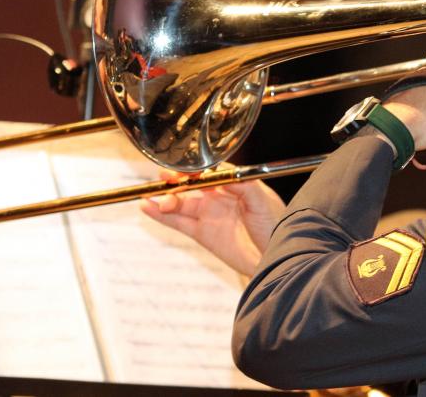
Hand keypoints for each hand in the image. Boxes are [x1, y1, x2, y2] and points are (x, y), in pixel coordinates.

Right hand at [140, 167, 284, 276]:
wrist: (274, 258)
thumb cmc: (276, 226)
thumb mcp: (263, 201)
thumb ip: (242, 185)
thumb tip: (219, 174)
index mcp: (235, 183)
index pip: (210, 170)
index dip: (195, 168)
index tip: (185, 168)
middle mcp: (219, 196)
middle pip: (191, 184)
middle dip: (176, 180)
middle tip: (164, 177)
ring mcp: (209, 214)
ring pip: (181, 203)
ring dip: (166, 198)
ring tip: (151, 196)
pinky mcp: (202, 233)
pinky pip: (178, 222)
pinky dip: (162, 216)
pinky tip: (148, 207)